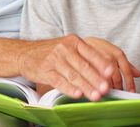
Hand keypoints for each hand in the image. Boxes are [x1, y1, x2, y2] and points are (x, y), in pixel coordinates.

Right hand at [18, 34, 137, 101]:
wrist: (26, 53)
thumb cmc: (53, 52)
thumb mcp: (70, 48)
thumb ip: (89, 57)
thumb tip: (113, 69)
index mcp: (75, 42)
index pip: (92, 53)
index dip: (102, 64)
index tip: (113, 73)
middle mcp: (65, 48)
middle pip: (84, 66)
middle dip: (96, 79)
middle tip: (106, 89)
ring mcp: (55, 59)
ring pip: (73, 75)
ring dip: (86, 86)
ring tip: (96, 96)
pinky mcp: (45, 70)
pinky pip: (59, 81)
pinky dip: (69, 88)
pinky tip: (77, 94)